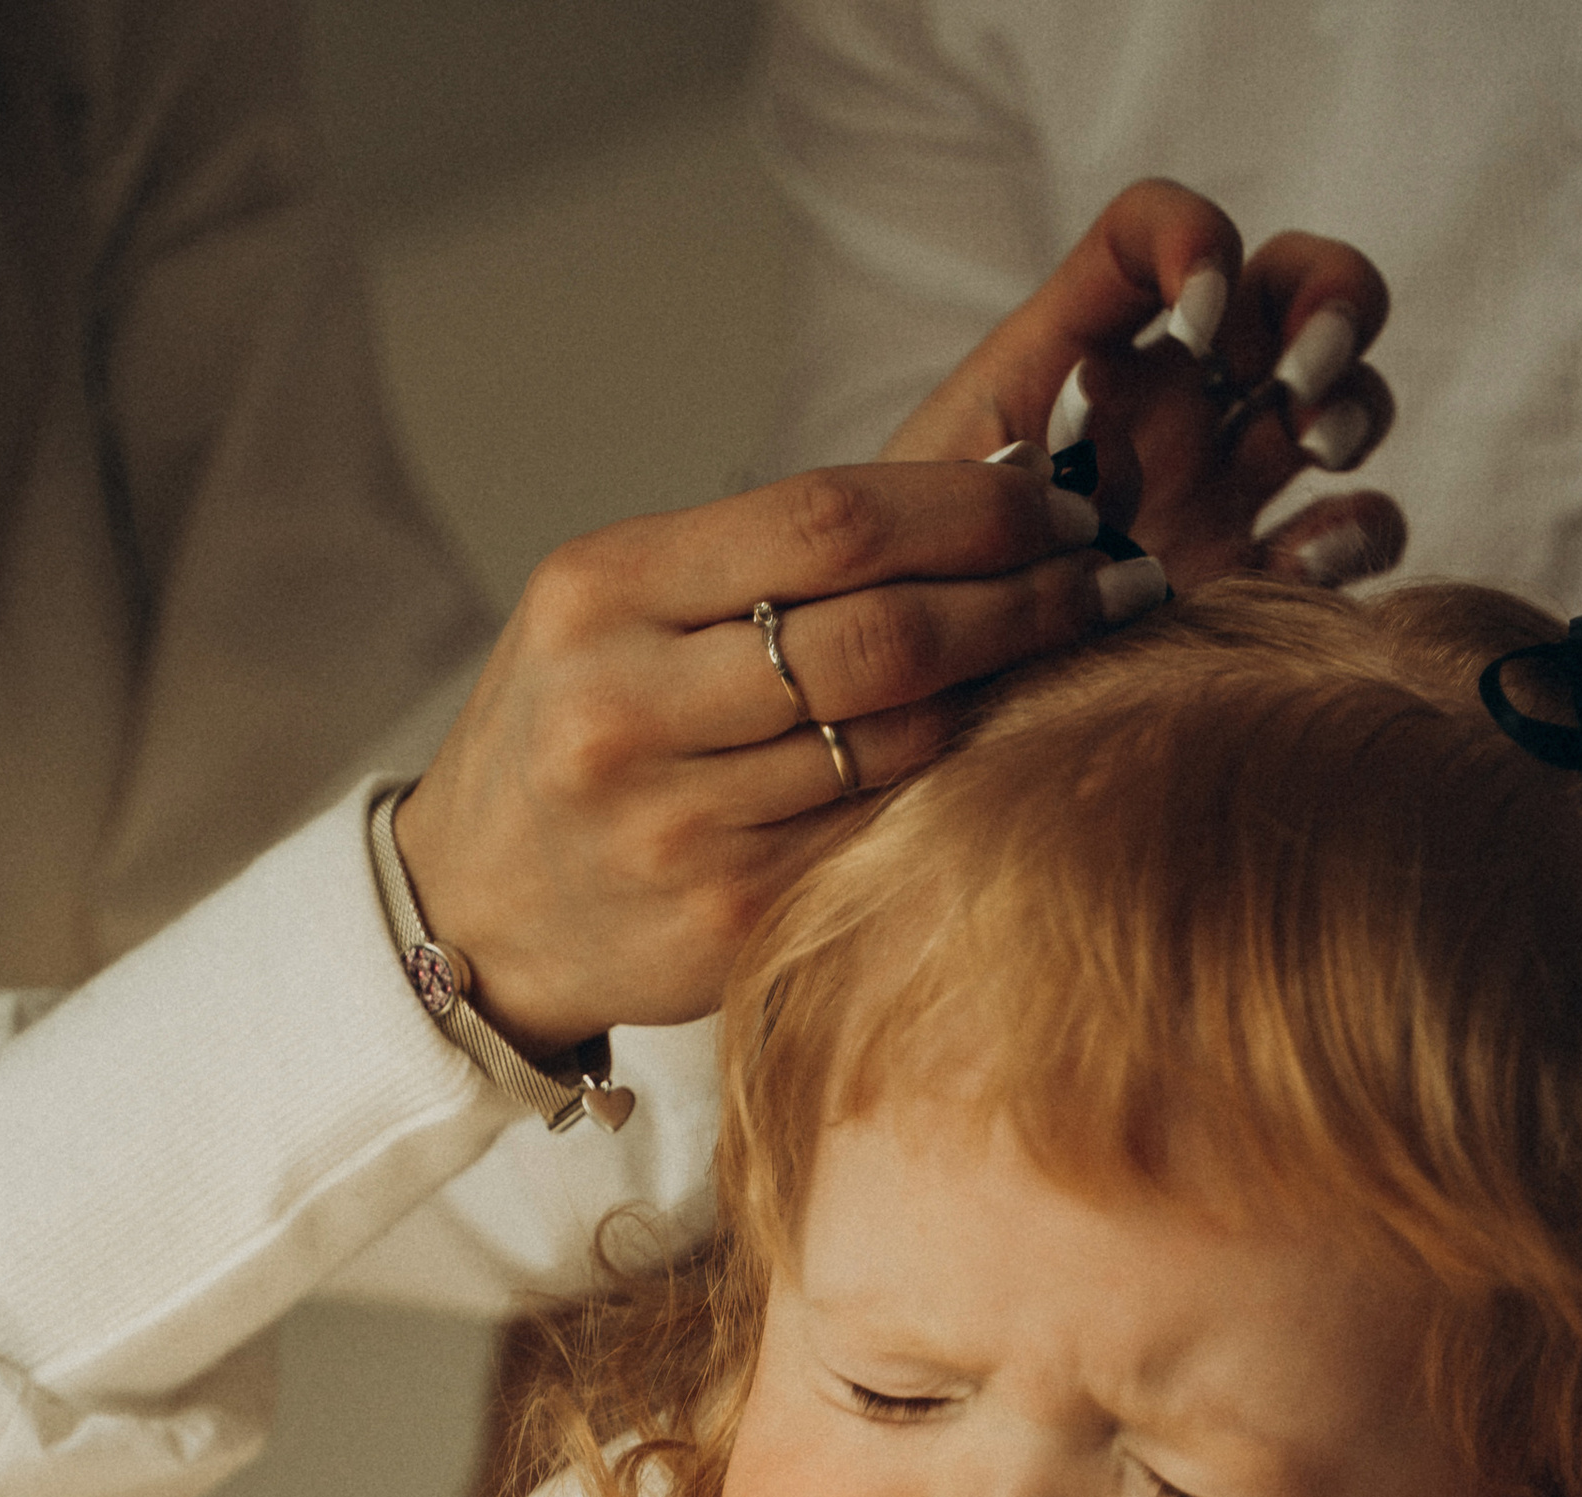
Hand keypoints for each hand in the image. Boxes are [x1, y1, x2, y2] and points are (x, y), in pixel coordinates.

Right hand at [393, 453, 1123, 1051]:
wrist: (474, 908)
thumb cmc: (578, 728)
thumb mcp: (622, 605)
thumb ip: (769, 553)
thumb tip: (992, 491)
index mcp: (602, 591)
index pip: (830, 521)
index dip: (971, 511)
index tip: (1055, 507)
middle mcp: (629, 708)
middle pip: (881, 633)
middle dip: (1021, 598)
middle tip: (1107, 577)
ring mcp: (678, 826)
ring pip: (899, 744)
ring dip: (1014, 693)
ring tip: (1081, 653)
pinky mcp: (727, 920)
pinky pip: (884, 835)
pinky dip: (961, 785)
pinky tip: (1012, 752)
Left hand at [884, 177, 1404, 595]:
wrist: (930, 716)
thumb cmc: (914, 601)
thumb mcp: (925, 516)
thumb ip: (999, 475)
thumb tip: (1082, 466)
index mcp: (1085, 356)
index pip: (1152, 238)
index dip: (1195, 240)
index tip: (1197, 314)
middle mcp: (1172, 409)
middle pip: (1290, 290)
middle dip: (1325, 302)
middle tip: (1297, 376)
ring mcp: (1228, 493)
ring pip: (1343, 400)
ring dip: (1355, 403)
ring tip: (1318, 447)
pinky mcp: (1260, 585)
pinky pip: (1351, 539)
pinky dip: (1357, 536)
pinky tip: (1305, 563)